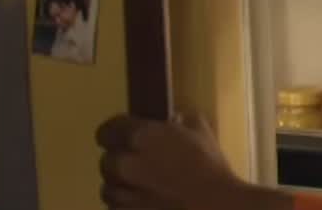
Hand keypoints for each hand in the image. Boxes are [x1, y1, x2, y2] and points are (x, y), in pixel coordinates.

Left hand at [96, 111, 289, 209]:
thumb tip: (173, 121)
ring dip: (122, 186)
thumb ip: (183, 121)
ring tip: (144, 188)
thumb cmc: (209, 166)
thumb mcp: (201, 132)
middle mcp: (123, 163)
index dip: (116, 132)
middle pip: (107, 160)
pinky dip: (127, 205)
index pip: (107, 130)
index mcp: (140, 136)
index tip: (125, 137)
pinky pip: (115, 207)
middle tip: (142, 165)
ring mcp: (121, 192)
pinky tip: (146, 203)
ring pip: (108, 187)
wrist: (214, 204)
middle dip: (122, 161)